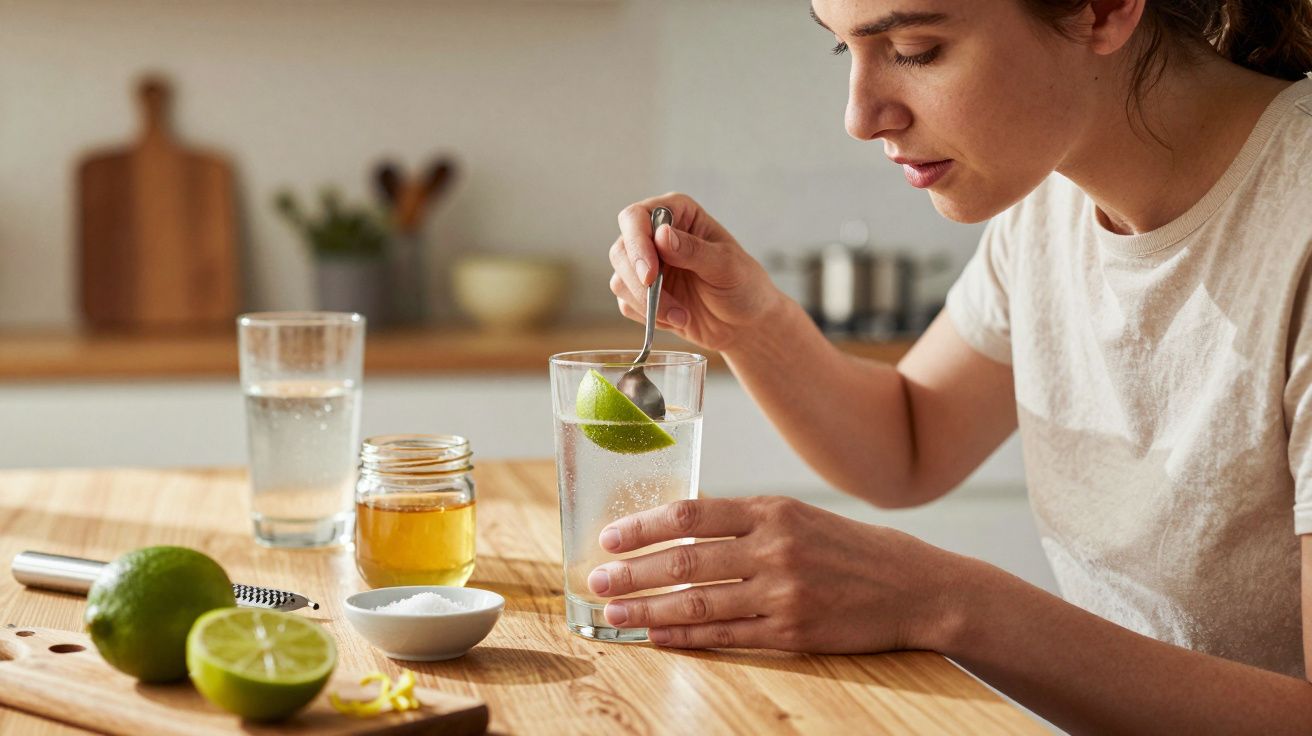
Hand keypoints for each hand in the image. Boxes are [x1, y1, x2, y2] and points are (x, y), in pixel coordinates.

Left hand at [586, 496, 962, 652]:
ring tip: (614, 613)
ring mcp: (783, 591)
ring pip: (699, 601)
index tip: (610, 536)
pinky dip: (685, 637)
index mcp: (771, 510)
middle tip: (597, 580)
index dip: (644, 526)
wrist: (913, 587)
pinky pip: (726, 635)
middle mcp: (774, 547)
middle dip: (633, 571)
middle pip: (685, 559)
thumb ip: (744, 521)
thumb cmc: (849, 549)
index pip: (692, 513)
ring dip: (649, 608)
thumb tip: (680, 527)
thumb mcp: (798, 516)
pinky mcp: (792, 631)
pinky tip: (657, 636)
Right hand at [609, 193, 786, 352]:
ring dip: (647, 304)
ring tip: (682, 316)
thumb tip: (661, 235)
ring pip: (620, 280)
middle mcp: (656, 236)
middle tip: (663, 305)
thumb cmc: (744, 286)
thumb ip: (693, 250)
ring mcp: (647, 265)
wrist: (745, 323)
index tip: (651, 275)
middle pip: (621, 250)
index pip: (637, 217)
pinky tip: (677, 319)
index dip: (637, 244)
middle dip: (638, 282)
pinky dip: (649, 317)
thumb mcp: (726, 266)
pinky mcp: (642, 294)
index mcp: (678, 214)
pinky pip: (627, 304)